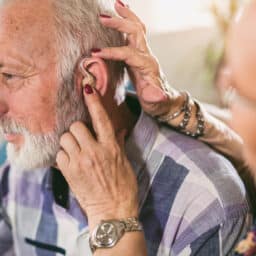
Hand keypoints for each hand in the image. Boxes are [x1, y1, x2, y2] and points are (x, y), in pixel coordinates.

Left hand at [56, 85, 138, 228]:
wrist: (114, 211)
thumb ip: (118, 143)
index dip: (94, 102)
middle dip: (77, 130)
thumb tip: (118, 129)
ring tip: (76, 150)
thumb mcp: (125, 162)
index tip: (87, 88)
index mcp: (111, 147)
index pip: (101, 119)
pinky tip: (71, 162)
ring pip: (65, 138)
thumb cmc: (124, 187)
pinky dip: (63, 156)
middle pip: (76, 126)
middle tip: (82, 138)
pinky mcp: (70, 173)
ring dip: (69, 142)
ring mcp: (81, 162)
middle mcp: (95, 152)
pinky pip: (59, 155)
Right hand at [93, 1, 180, 116]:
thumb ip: (155, 97)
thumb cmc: (159, 103)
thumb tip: (158, 95)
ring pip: (137, 29)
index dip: (112, 52)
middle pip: (136, 32)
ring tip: (116, 4)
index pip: (129, 53)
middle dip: (120, 23)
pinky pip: (134, 34)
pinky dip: (128, 22)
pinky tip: (121, 16)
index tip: (95, 52)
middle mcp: (147, 56)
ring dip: (127, 16)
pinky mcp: (139, 55)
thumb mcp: (156, 103)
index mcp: (148, 66)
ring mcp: (143, 54)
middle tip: (102, 18)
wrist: (165, 102)